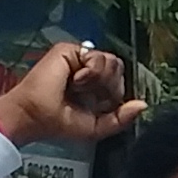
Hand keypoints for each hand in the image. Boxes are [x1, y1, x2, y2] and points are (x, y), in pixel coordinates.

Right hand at [0, 39, 144, 149]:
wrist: (33, 116)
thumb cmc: (58, 123)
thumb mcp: (97, 126)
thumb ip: (121, 118)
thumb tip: (143, 105)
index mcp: (94, 86)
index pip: (119, 81)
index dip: (115, 94)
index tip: (100, 105)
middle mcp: (87, 70)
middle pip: (118, 68)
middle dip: (110, 86)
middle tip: (90, 96)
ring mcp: (78, 59)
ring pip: (112, 62)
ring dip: (100, 80)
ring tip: (79, 87)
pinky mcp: (69, 51)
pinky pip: (98, 57)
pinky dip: (92, 72)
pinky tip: (76, 80)